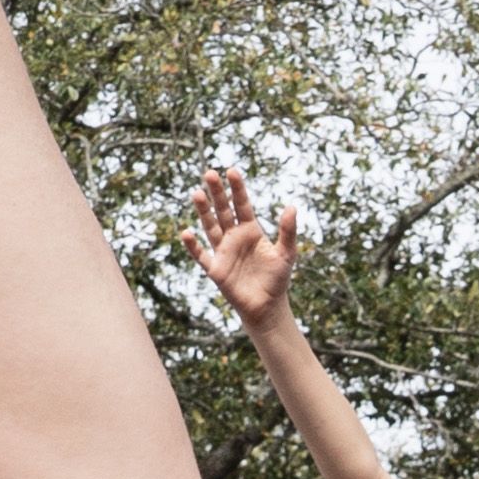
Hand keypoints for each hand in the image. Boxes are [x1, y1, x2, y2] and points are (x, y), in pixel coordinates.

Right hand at [190, 167, 301, 327]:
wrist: (268, 307)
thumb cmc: (278, 280)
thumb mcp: (286, 253)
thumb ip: (288, 231)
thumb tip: (292, 207)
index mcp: (251, 230)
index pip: (242, 205)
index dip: (237, 189)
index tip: (231, 171)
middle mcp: (234, 237)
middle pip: (223, 210)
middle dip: (217, 193)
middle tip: (209, 173)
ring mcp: (223, 252)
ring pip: (210, 227)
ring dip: (204, 212)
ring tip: (197, 194)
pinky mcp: (216, 269)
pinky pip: (202, 256)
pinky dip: (193, 246)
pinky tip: (186, 233)